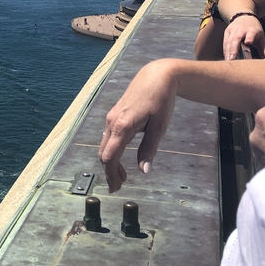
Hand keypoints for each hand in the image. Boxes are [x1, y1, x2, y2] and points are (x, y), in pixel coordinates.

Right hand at [99, 60, 177, 192]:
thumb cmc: (160, 101)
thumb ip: (149, 149)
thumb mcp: (159, 127)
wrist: (156, 77)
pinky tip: (121, 157)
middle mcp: (112, 122)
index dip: (111, 174)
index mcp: (123, 126)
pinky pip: (108, 137)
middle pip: (104, 153)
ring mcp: (111, 118)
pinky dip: (112, 151)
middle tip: (118, 187)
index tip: (116, 188)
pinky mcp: (114, 115)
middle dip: (109, 171)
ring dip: (110, 162)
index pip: (110, 157)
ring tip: (122, 176)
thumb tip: (144, 171)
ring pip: (105, 145)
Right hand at [223, 13, 264, 60]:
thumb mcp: (261, 37)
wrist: (245, 16)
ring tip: (228, 60)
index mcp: (252, 30)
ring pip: (229, 40)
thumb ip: (263, 50)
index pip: (251, 34)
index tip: (248, 42)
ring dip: (228, 51)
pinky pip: (225, 41)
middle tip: (232, 58)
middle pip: (237, 38)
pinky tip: (226, 56)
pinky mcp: (227, 31)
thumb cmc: (254, 29)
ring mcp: (233, 30)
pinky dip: (225, 49)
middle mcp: (242, 29)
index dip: (249, 38)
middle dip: (234, 49)